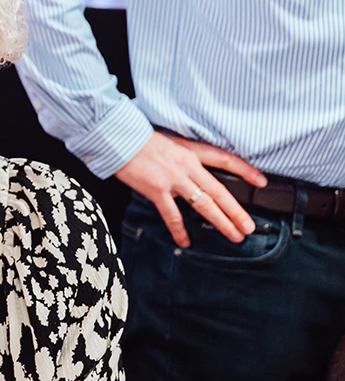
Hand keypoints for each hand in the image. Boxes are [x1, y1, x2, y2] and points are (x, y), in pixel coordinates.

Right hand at [113, 131, 266, 247]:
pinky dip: (179, 230)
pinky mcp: (157, 190)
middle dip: (237, 211)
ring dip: (221, 222)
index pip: (226, 160)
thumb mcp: (169, 142)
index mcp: (191, 151)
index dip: (246, 171)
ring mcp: (173, 179)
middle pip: (219, 191)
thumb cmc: (139, 139)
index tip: (262, 183)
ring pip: (204, 205)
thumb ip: (183, 157)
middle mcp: (187, 166)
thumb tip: (193, 173)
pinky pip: (172, 215)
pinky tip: (186, 241)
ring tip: (234, 236)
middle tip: (249, 227)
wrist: (118, 138)